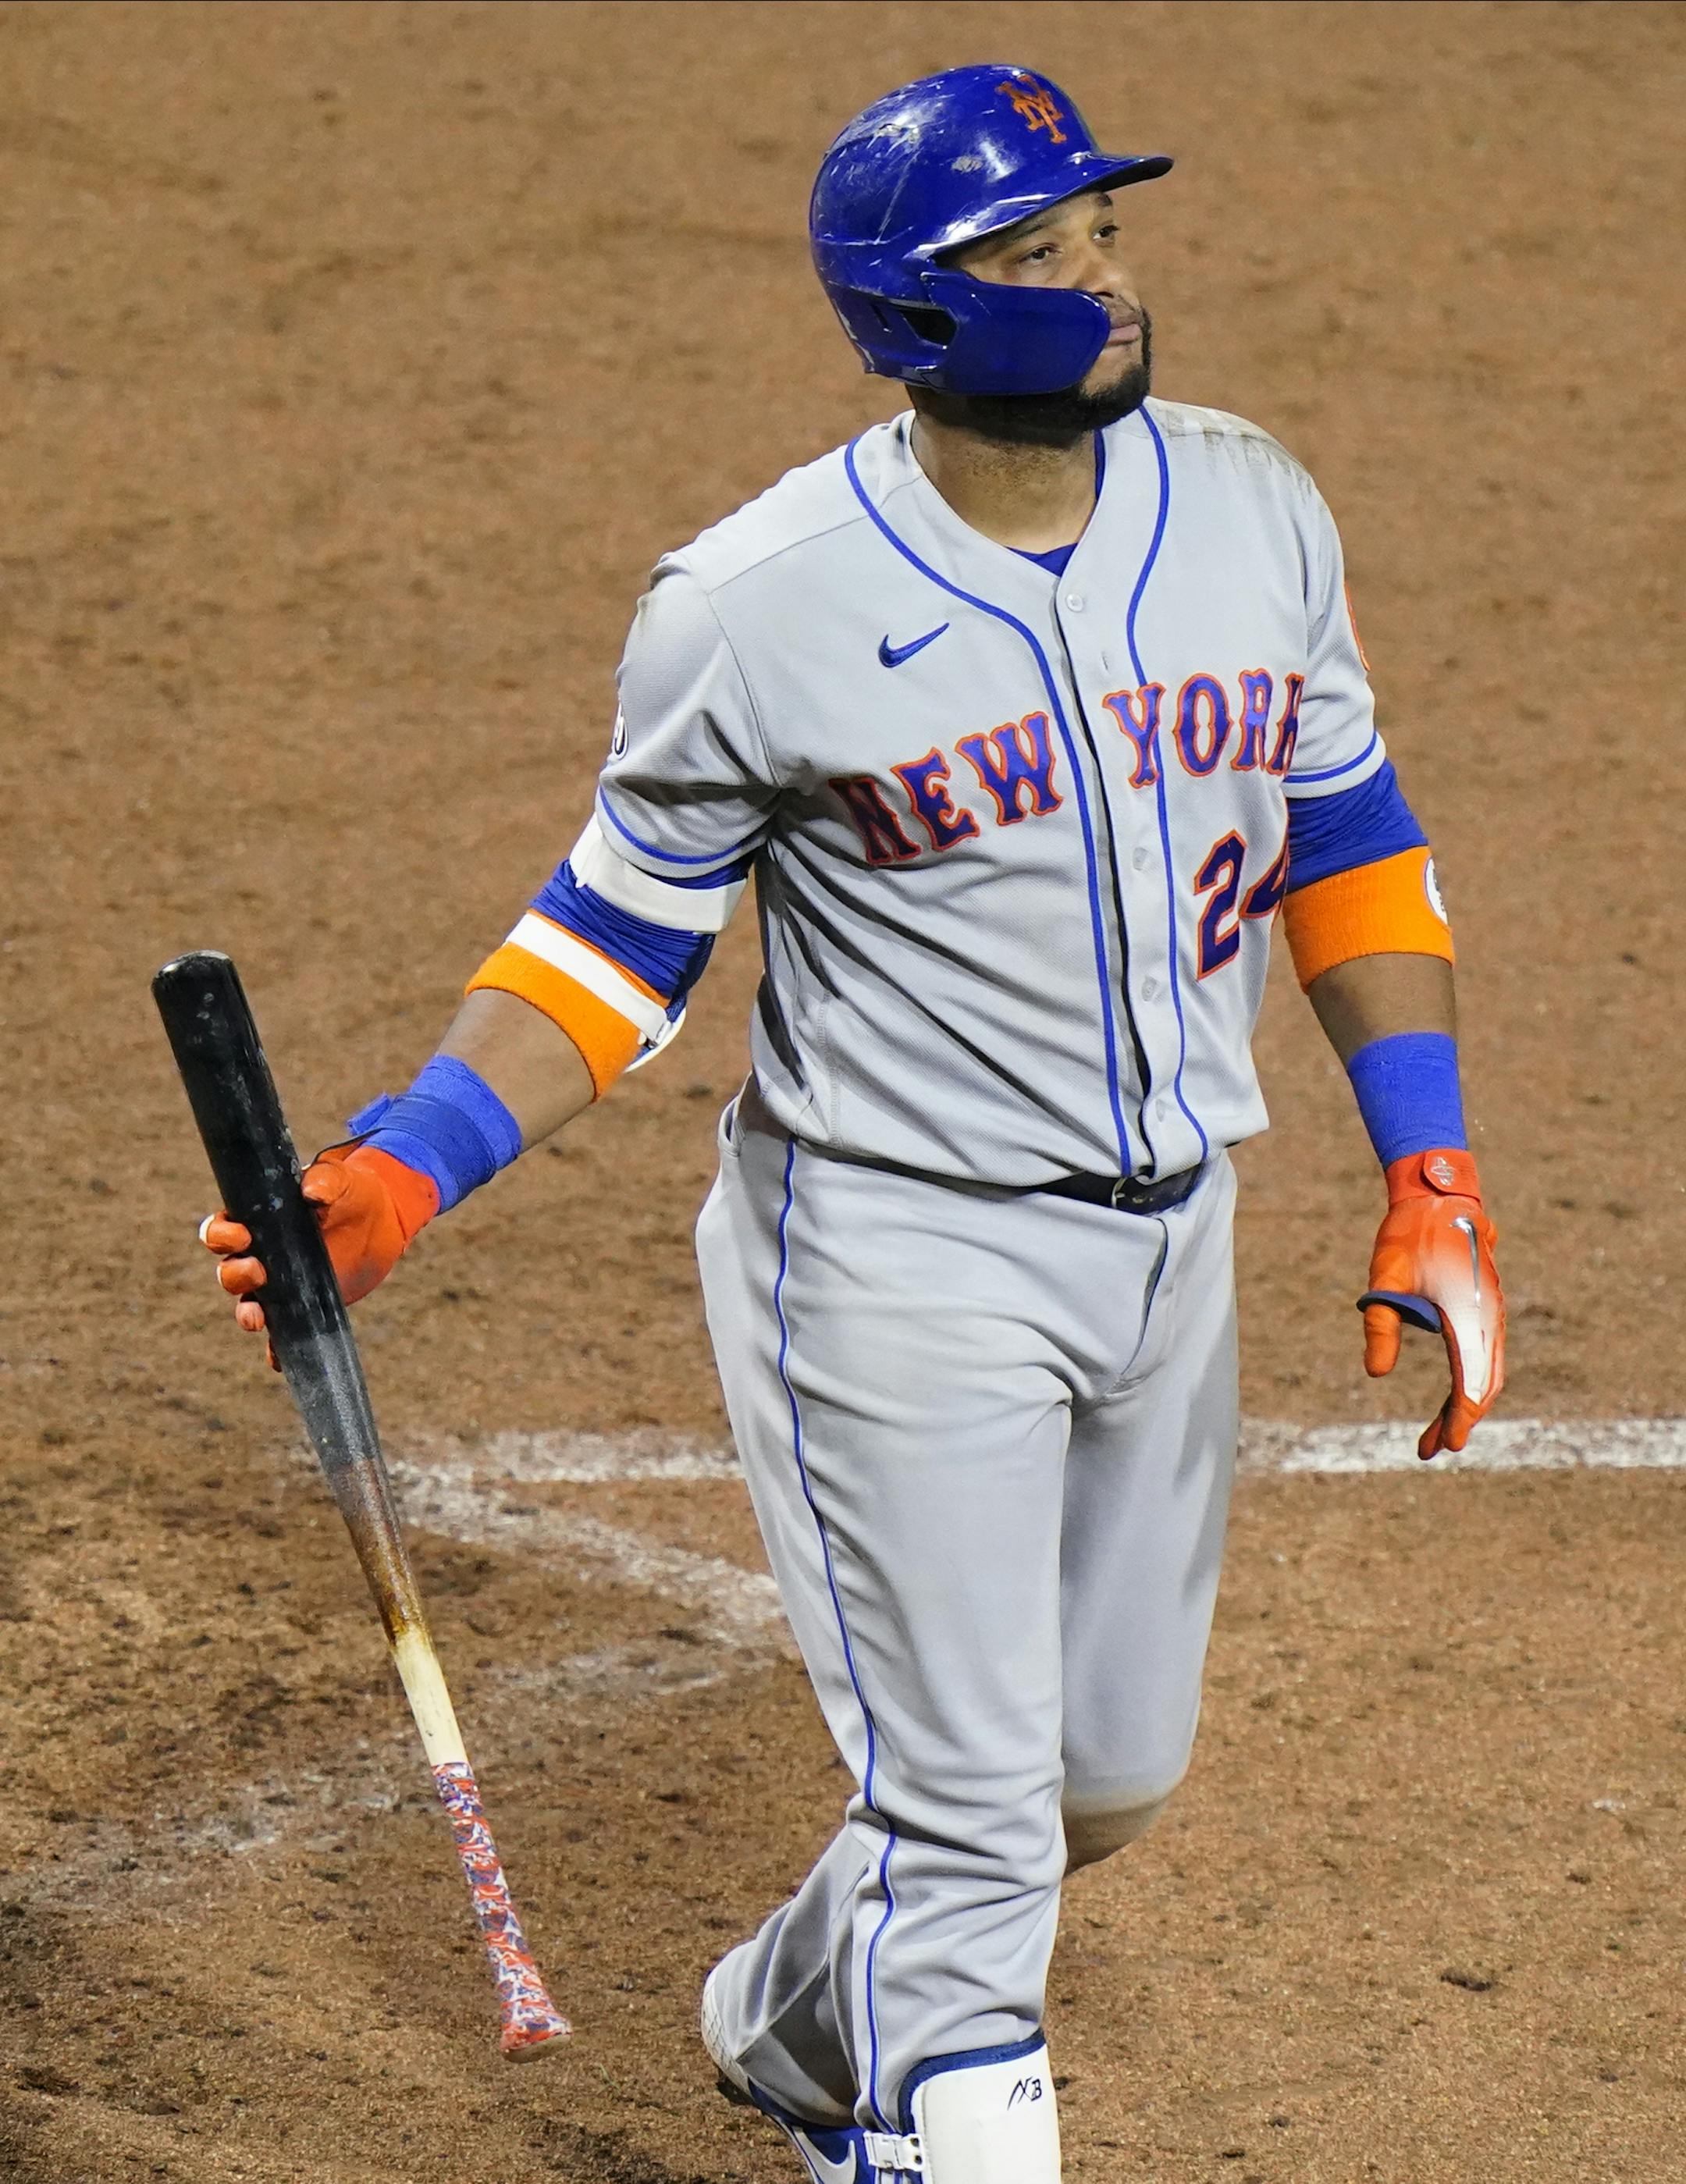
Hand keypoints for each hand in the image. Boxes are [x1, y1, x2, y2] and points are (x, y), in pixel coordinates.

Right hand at [200, 1144, 440, 1338]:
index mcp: (257, 1221)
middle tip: (259, 1271)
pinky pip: (281, 1335)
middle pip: (230, 1273)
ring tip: (257, 1317)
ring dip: (247, 1314)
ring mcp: (280, 1285)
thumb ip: (324, 1179)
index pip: (221, 1230)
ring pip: (249, 1306)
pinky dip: (275, 1350)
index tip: (243, 1235)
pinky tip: (277, 1359)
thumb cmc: (351, 1191)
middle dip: (236, 1275)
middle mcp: (261, 1255)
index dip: (221, 1235)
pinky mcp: (302, 1308)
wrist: (381, 1217)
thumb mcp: (340, 1179)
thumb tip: (311, 1190)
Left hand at [1359, 1147, 1504, 1458]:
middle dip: (1460, 1421)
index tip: (1447, 1447)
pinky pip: (1485, 1356)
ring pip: (1487, 1373)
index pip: (1469, 1384)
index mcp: (1469, 1318)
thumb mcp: (1385, 1280)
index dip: (1459, 1420)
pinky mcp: (1485, 1309)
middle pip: (1483, 1386)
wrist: (1441, 1198)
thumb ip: (1381, 1327)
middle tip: (1433, 1449)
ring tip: (1437, 1433)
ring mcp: (1491, 1315)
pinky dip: (1472, 1382)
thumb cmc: (1409, 1236)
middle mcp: (1488, 1320)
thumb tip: (1376, 1373)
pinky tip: (1454, 1397)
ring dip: (1466, 1404)